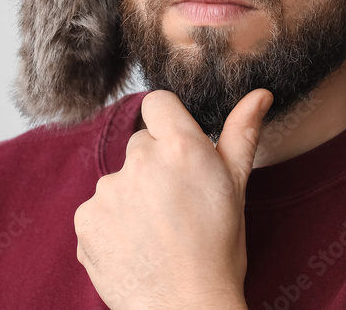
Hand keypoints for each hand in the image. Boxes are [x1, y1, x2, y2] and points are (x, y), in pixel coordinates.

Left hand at [74, 88, 272, 309]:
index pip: (158, 102)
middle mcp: (139, 161)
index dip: (169, 124)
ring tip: (156, 233)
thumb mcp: (236, 188)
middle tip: (176, 206)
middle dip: (155, 167)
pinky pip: (98, 211)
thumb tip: (259, 94)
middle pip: (140, 145)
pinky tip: (135, 247)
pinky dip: (112, 225)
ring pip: (119, 180)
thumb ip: (242, 134)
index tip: (178, 151)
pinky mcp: (85, 219)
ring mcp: (108, 191)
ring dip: (132, 198)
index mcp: (181, 147)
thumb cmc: (219, 250)